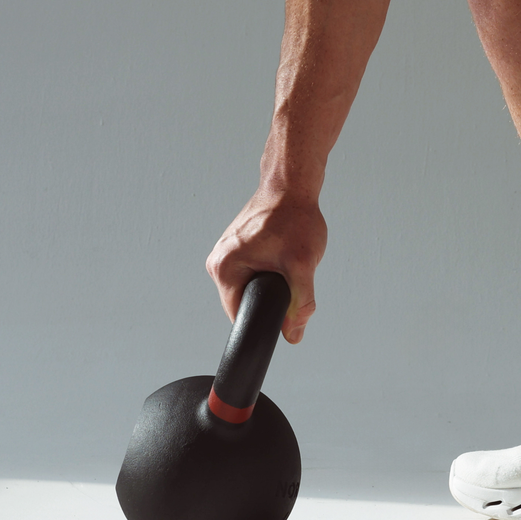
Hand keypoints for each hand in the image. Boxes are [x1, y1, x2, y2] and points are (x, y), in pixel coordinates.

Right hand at [205, 189, 327, 343]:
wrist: (291, 186)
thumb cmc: (293, 216)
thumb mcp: (302, 265)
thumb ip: (300, 304)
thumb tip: (293, 334)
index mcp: (224, 268)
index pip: (240, 316)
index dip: (264, 320)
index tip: (282, 313)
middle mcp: (218, 262)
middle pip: (245, 302)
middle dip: (270, 299)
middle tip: (289, 277)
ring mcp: (225, 253)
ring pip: (250, 287)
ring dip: (270, 284)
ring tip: (285, 262)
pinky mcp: (235, 247)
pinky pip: (251, 272)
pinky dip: (268, 271)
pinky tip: (280, 256)